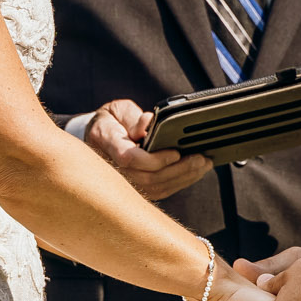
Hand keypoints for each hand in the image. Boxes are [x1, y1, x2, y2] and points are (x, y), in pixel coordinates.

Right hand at [82, 99, 212, 200]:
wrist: (97, 138)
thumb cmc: (111, 120)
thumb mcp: (118, 110)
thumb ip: (133, 117)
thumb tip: (149, 124)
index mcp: (107, 142)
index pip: (130, 158)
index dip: (155, 159)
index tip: (176, 152)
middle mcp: (113, 167)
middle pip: (148, 178)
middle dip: (179, 170)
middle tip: (201, 158)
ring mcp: (124, 181)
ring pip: (156, 188)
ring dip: (184, 178)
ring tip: (203, 165)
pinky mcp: (135, 188)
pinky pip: (158, 191)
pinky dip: (179, 183)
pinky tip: (194, 173)